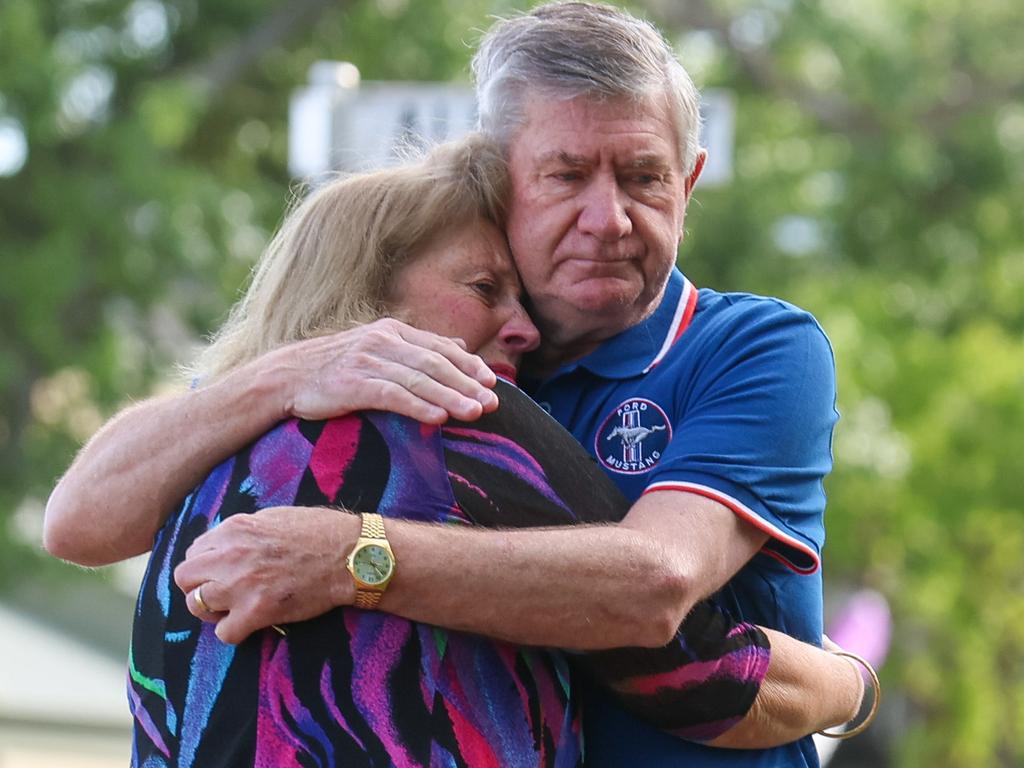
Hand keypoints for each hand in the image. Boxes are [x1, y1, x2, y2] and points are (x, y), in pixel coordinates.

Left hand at [174, 506, 360, 643]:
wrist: (351, 555)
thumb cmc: (320, 532)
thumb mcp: (274, 516)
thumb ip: (244, 531)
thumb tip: (225, 544)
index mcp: (234, 528)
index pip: (194, 551)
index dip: (207, 565)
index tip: (222, 572)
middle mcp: (231, 554)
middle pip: (185, 578)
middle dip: (199, 586)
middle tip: (222, 593)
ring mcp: (241, 584)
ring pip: (196, 605)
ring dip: (214, 610)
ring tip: (236, 609)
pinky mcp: (257, 611)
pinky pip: (224, 633)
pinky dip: (235, 632)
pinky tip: (251, 623)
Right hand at [254, 318, 498, 424]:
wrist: (283, 377)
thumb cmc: (334, 368)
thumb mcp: (377, 350)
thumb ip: (417, 349)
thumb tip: (459, 349)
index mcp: (392, 331)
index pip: (440, 347)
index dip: (469, 366)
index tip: (492, 383)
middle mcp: (383, 341)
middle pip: (435, 364)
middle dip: (467, 384)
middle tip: (494, 403)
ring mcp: (367, 361)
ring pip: (419, 379)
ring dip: (451, 397)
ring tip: (475, 413)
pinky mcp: (352, 384)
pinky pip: (392, 395)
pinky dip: (418, 406)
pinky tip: (438, 418)